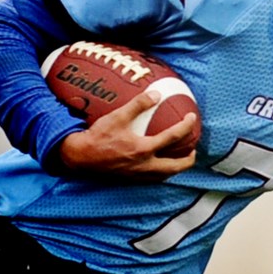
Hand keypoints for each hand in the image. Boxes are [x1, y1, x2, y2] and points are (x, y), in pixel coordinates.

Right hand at [58, 91, 196, 180]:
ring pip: (164, 176)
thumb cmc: (98, 136)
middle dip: (188, 160)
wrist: (79, 157)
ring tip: (180, 160)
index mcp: (143, 149)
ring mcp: (137, 175)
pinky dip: (161, 173)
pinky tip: (158, 166)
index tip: (192, 118)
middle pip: (175, 167)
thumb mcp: (118, 116)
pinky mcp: (129, 179)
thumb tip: (156, 94)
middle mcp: (143, 165)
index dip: (186, 126)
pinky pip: (152, 179)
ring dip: (175, 168)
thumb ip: (138, 104)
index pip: (173, 137)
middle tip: (194, 151)